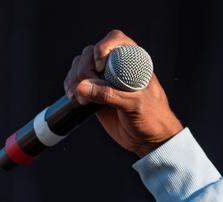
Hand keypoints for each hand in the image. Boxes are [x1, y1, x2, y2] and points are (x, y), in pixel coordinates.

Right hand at [62, 29, 183, 156]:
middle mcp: (117, 66)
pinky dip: (70, 86)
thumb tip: (82, 87)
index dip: (103, 47)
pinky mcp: (94, 91)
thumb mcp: (135, 105)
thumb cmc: (152, 119)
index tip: (100, 66)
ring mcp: (104, 78)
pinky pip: (75, 80)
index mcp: (134, 62)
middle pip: (90, 53)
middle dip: (84, 69)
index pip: (115, 40)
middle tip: (88, 88)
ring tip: (81, 99)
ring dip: (74, 79)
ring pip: (80, 65)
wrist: (148, 140)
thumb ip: (110, 95)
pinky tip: (74, 98)